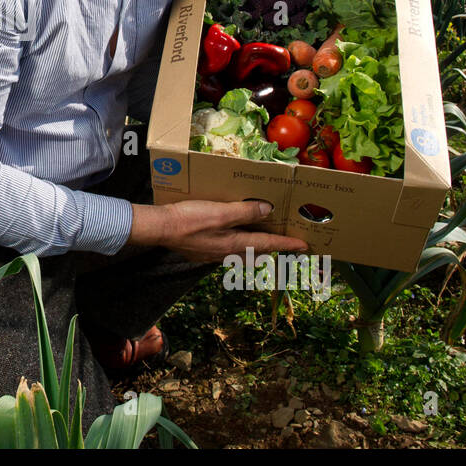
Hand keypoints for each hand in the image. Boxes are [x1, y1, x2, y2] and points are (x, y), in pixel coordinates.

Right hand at [128, 198, 309, 265]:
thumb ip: (245, 212)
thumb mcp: (221, 212)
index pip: (267, 243)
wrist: (161, 228)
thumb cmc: (190, 219)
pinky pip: (226, 251)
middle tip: (284, 243)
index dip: (286, 243)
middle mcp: (226, 253)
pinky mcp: (201, 251)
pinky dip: (236, 246)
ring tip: (260, 241)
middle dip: (271, 249)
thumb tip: (268, 210)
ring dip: (253, 248)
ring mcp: (213, 254)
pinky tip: (230, 239)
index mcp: (235, 244)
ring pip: (241, 254)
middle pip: (255, 253)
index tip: (304, 245)